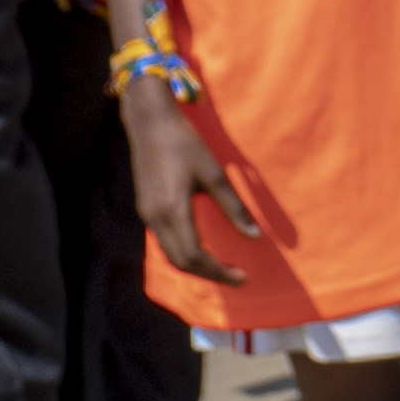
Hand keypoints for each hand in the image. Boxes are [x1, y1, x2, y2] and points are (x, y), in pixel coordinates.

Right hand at [128, 89, 261, 285]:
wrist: (149, 122)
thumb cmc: (185, 143)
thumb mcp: (214, 174)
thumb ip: (233, 207)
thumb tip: (254, 235)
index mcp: (172, 211)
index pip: (194, 257)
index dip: (218, 272)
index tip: (242, 277)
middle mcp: (154, 218)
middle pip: (180, 261)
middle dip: (208, 274)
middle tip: (236, 277)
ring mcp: (146, 213)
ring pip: (170, 253)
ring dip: (195, 265)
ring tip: (222, 266)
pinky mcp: (145, 207)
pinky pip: (164, 240)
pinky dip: (184, 251)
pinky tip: (203, 248)